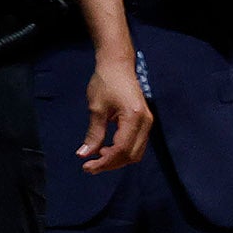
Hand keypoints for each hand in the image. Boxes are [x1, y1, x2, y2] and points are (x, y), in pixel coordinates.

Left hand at [78, 47, 153, 174]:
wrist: (118, 65)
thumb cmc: (105, 83)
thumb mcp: (96, 109)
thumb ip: (93, 134)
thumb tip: (84, 155)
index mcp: (134, 119)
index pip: (121, 150)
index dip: (105, 162)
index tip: (87, 166)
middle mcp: (146, 123)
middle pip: (131, 155)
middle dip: (111, 164)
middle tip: (89, 166)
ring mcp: (147, 123)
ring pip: (135, 152)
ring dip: (117, 159)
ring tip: (96, 157)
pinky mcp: (144, 122)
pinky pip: (136, 143)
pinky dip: (122, 150)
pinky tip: (106, 148)